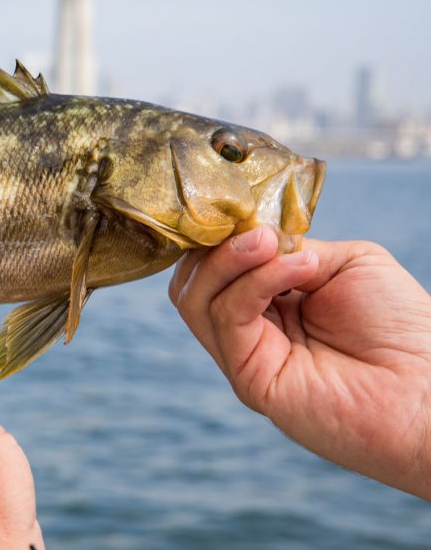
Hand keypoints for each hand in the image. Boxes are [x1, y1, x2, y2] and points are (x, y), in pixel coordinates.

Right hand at [169, 226, 430, 499]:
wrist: (429, 389)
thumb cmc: (403, 329)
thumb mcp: (343, 261)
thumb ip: (289, 248)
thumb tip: (253, 239)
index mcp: (266, 304)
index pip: (211, 264)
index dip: (219, 233)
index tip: (242, 209)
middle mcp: (247, 332)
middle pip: (191, 280)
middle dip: (215, 244)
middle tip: (255, 229)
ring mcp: (243, 357)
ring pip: (194, 298)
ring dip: (230, 259)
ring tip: (272, 243)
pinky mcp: (249, 379)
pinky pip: (228, 318)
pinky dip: (256, 282)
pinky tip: (300, 267)